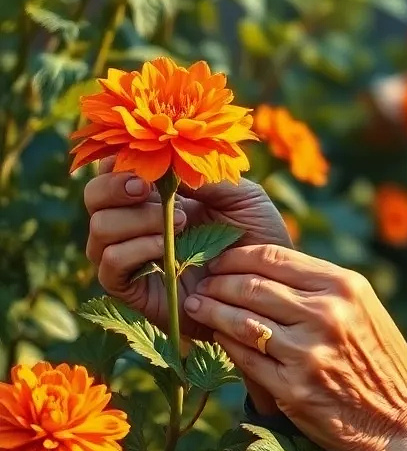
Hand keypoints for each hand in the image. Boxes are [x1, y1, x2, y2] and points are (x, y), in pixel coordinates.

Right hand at [84, 157, 291, 412]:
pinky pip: (110, 264)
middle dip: (114, 186)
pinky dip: (135, 249)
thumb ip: (207, 175)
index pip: (117, 171)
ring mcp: (132, 256)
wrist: (266, 286)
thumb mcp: (242, 196)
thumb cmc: (257, 236)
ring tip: (181, 222)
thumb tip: (169, 161)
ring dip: (136, 218)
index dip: (120, 162)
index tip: (145, 161)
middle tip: (147, 188)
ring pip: (100, 229)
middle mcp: (136, 223)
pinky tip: (168, 247)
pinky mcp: (133, 290)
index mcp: (159, 195)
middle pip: (95, 196)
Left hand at [183, 245, 406, 450]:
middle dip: (219, 282)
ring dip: (212, 310)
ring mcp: (307, 353)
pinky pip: (244, 359)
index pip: (275, 256)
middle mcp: (326, 314)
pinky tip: (216, 337)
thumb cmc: (379, 358)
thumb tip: (263, 267)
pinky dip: (225, 344)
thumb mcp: (361, 308)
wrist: (403, 418)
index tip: (221, 259)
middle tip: (201, 282)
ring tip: (197, 304)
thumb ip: (319, 286)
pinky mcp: (292, 389)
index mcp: (345, 285)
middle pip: (253, 286)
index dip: (238, 255)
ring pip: (241, 321)